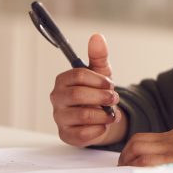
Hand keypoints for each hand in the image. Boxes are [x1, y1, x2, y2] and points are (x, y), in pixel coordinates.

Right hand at [50, 33, 125, 147]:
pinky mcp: (66, 135)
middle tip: (114, 99)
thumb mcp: (101, 73)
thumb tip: (97, 37)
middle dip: (101, 97)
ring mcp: (59, 117)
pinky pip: (82, 134)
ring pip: (82, 115)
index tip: (110, 84)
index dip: (98, 80)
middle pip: (78, 95)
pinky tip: (104, 125)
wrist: (101, 117)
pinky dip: (99, 130)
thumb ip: (99, 55)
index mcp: (63, 80)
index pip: (78, 75)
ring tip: (112, 114)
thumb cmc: (97, 92)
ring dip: (103, 115)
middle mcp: (57, 98)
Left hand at [118, 127, 172, 166]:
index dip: (133, 150)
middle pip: (137, 142)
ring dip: (127, 162)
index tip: (130, 161)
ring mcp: (172, 149)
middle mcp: (171, 140)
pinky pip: (149, 162)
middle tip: (122, 169)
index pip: (147, 139)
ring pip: (138, 150)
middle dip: (124, 155)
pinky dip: (137, 168)